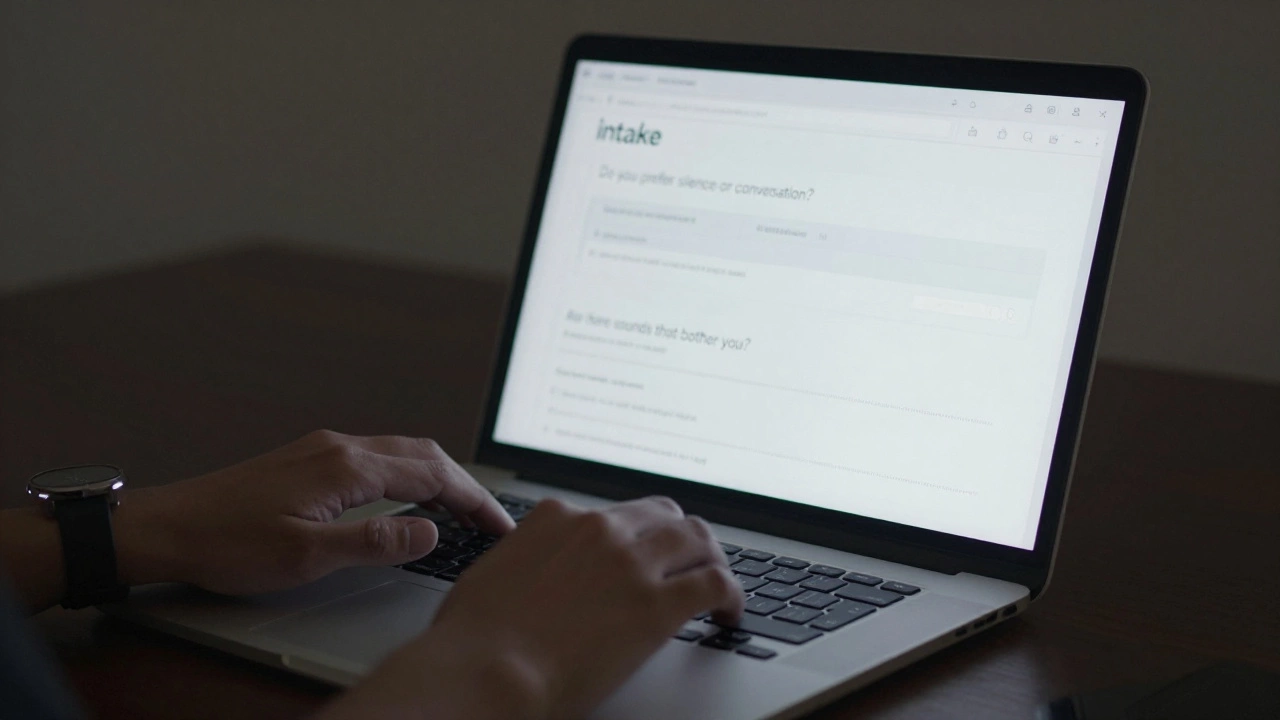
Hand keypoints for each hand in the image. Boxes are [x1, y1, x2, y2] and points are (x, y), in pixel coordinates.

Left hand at [116, 430, 513, 594]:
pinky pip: (380, 457)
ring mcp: (324, 449)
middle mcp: (340, 448)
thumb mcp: (305, 557)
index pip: (433, 478)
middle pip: (426, 455)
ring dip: (441, 477)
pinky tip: (411, 498)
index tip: (500, 527)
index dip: (475, 502)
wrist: (167, 527)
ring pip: (403, 452)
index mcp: (347, 468)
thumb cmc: (227, 543)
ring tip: (463, 511)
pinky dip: (411, 474)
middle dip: (467, 485)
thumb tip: (430, 533)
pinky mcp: (310, 458)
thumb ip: (374, 544)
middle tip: (493, 520)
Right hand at [320, 496, 744, 719]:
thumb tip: (524, 574)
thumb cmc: (472, 638)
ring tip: (718, 583)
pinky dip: (732, 596)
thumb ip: (520, 562)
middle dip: (678, 538)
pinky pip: (716, 584)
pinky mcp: (658, 604)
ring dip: (711, 559)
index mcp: (556, 519)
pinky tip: (729, 614)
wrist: (484, 670)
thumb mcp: (489, 576)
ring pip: (697, 539)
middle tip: (687, 562)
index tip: (637, 554)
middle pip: (662, 516)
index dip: (630, 536)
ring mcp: (631, 563)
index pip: (611, 514)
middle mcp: (599, 530)